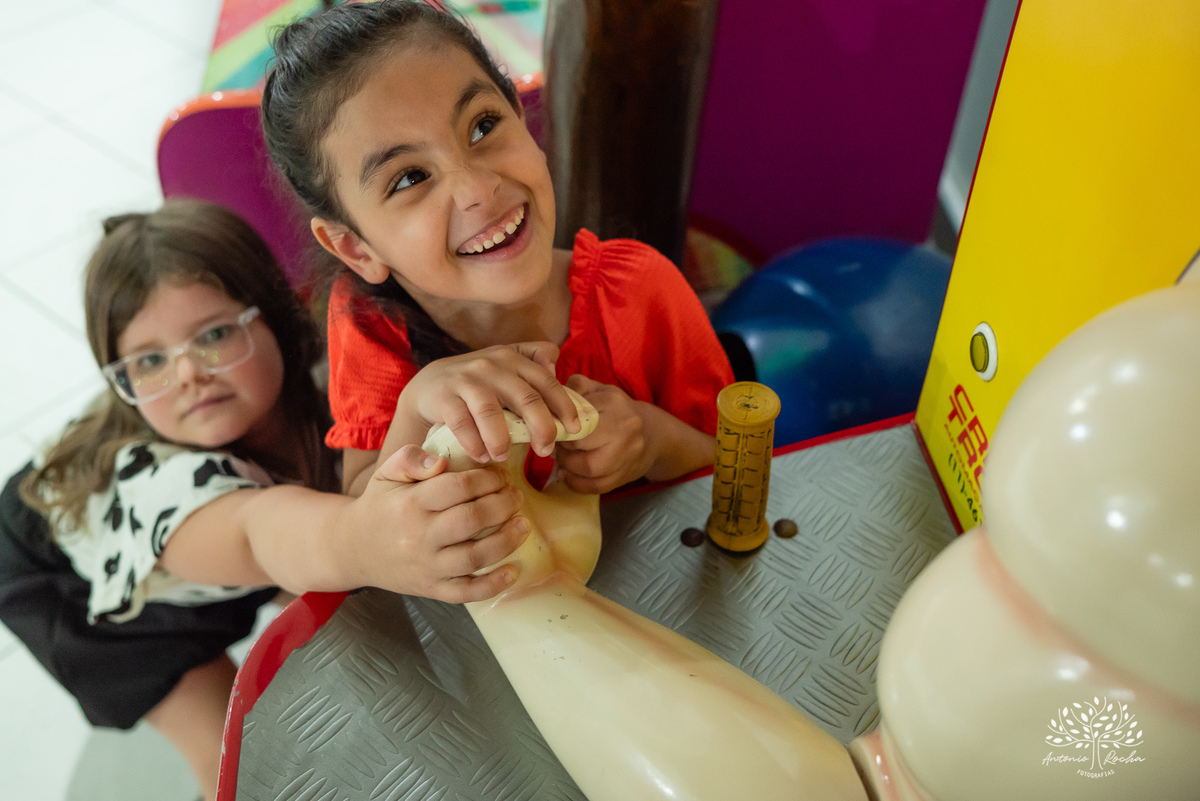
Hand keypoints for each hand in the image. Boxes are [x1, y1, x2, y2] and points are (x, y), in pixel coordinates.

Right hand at [337, 445, 529, 602]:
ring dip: (506, 541)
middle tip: (516, 496)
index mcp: (410, 504)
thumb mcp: (387, 474)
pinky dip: (493, 585)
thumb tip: (440, 462)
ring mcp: (427, 567)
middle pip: (471, 520)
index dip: (486, 479)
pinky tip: (514, 571)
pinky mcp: (432, 589)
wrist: (353, 549)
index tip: (500, 475)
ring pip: (474, 557)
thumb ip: (410, 458)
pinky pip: (466, 592)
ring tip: (524, 524)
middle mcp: (419, 537)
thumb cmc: (380, 505)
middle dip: (502, 505)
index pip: (457, 487)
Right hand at [398, 342, 580, 463]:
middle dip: (541, 428)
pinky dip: (473, 443)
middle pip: (525, 398)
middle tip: (545, 451)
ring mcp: (467, 380)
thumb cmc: (479, 381)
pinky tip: (481, 456)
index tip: (574, 430)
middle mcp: (492, 366)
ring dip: (501, 439)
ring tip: (504, 457)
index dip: (564, 406)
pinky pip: (462, 423)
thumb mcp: (506, 364)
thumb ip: (534, 359)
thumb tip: (556, 364)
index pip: (546, 382)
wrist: (430, 384)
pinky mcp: (444, 396)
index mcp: (513, 359)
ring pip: (491, 412)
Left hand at [555, 375, 655, 493]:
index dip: (560, 430)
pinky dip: (577, 484)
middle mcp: (625, 429)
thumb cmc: (618, 410)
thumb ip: (576, 387)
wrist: (652, 433)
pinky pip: (596, 486)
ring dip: (568, 468)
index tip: (553, 431)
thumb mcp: (599, 390)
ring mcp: (628, 455)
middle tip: (556, 448)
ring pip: (589, 470)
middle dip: (563, 451)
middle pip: (582, 444)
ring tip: (562, 461)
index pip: (578, 421)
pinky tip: (568, 475)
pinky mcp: (625, 476)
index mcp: (614, 404)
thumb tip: (552, 394)